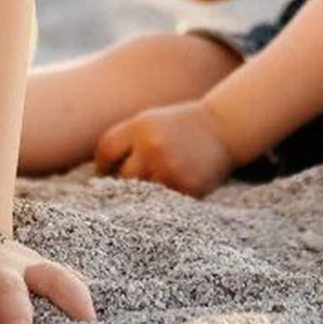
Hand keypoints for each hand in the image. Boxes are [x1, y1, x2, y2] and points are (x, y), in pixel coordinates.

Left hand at [94, 102, 235, 195]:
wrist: (223, 126)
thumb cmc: (180, 125)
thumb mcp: (149, 121)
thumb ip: (126, 140)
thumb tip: (99, 171)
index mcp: (139, 127)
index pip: (107, 151)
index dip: (103, 165)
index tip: (106, 173)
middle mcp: (152, 146)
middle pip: (124, 176)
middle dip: (125, 182)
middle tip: (128, 187)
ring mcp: (170, 168)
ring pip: (143, 193)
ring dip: (142, 196)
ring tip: (145, 194)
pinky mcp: (188, 187)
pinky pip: (165, 202)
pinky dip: (162, 202)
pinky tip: (163, 198)